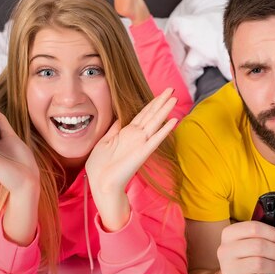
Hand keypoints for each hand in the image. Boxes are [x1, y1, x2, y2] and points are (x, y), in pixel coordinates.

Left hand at [85, 88, 177, 229]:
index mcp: (126, 133)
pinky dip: (164, 131)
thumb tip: (118, 118)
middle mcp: (136, 136)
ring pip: (155, 123)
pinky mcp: (142, 153)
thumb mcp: (104, 142)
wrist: (100, 184)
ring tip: (174, 99)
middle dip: (161, 102)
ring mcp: (140, 144)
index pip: (142, 114)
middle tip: (172, 89)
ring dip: (165, 110)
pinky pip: (155, 139)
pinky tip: (173, 121)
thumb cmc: (100, 166)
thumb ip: (114, 129)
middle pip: (151, 115)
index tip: (160, 94)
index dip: (152, 103)